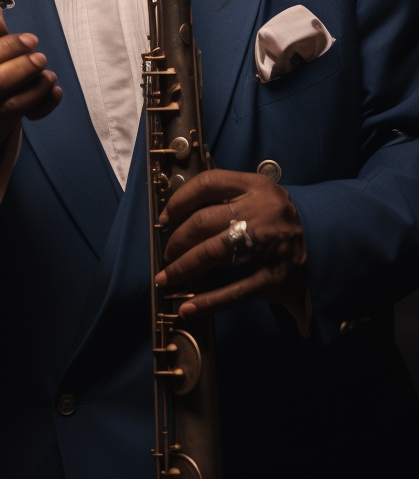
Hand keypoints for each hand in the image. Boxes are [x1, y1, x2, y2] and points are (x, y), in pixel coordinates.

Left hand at [155, 168, 306, 317]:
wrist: (327, 241)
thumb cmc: (277, 217)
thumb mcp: (258, 194)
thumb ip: (225, 195)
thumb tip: (177, 211)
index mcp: (254, 187)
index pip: (207, 184)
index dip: (179, 200)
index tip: (165, 217)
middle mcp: (260, 213)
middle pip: (203, 221)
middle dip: (177, 239)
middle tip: (167, 252)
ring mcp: (267, 246)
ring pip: (212, 254)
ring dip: (182, 268)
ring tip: (165, 278)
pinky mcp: (273, 278)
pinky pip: (234, 292)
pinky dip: (208, 302)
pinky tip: (187, 308)